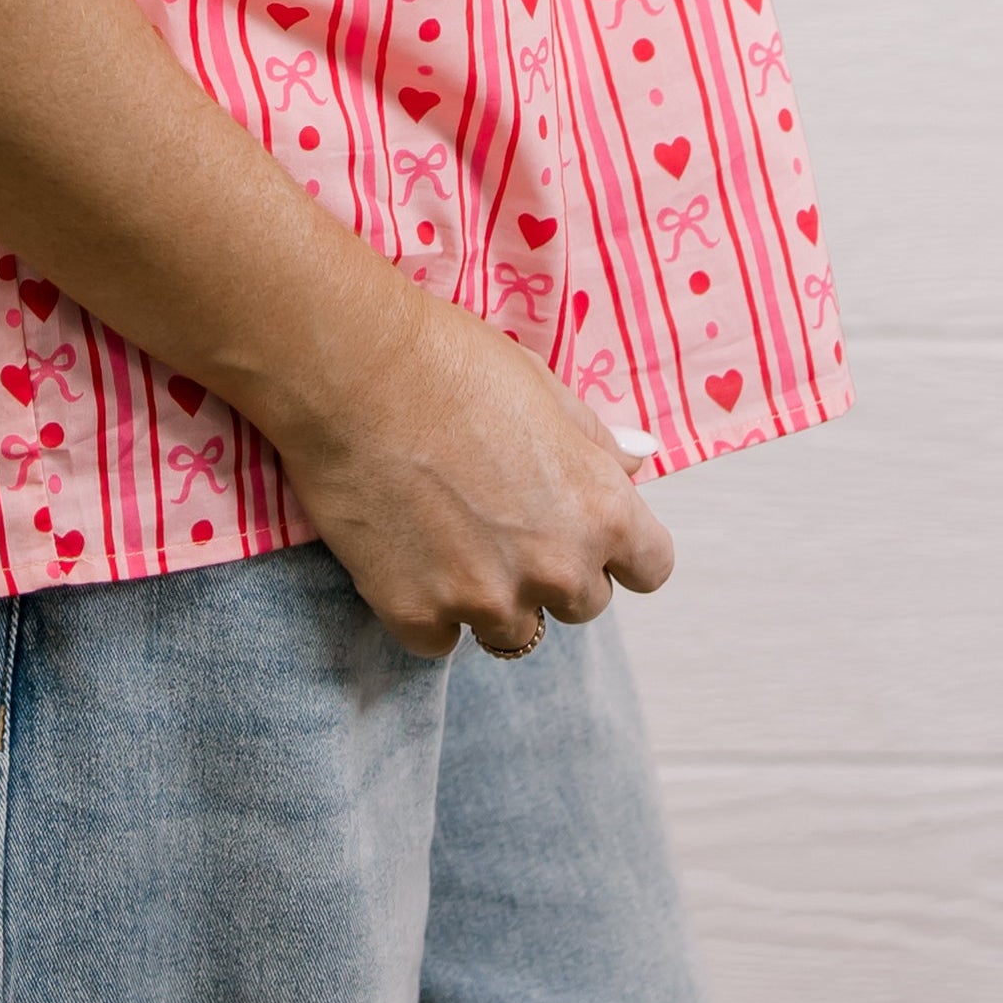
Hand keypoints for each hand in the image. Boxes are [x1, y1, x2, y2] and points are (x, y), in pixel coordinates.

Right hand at [264, 285, 676, 661]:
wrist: (351, 368)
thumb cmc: (451, 362)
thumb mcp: (544, 389)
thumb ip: (594, 443)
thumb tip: (636, 464)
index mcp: (601, 511)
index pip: (650, 568)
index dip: (618, 548)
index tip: (584, 530)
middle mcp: (555, 568)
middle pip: (581, 604)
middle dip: (551, 569)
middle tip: (498, 518)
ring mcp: (484, 600)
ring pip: (512, 632)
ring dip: (490, 597)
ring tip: (445, 534)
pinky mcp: (416, 615)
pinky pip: (439, 639)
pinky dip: (425, 608)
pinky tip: (403, 552)